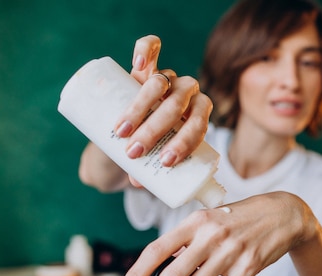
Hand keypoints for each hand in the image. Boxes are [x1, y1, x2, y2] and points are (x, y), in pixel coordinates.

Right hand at [114, 35, 212, 167]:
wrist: (128, 135)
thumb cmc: (146, 154)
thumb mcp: (151, 165)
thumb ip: (149, 172)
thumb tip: (141, 183)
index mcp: (197, 118)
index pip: (199, 126)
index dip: (186, 142)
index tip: (165, 162)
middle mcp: (187, 95)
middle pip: (178, 106)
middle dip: (156, 131)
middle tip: (135, 152)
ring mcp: (167, 78)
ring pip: (162, 82)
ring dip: (142, 107)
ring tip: (123, 131)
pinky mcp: (146, 66)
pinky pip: (150, 47)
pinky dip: (146, 50)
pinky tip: (139, 63)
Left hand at [116, 192, 312, 275]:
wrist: (284, 214)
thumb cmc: (242, 217)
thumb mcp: (212, 218)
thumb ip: (189, 240)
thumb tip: (165, 266)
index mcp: (196, 222)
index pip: (157, 249)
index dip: (137, 273)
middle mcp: (211, 236)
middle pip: (173, 275)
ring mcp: (230, 253)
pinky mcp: (248, 268)